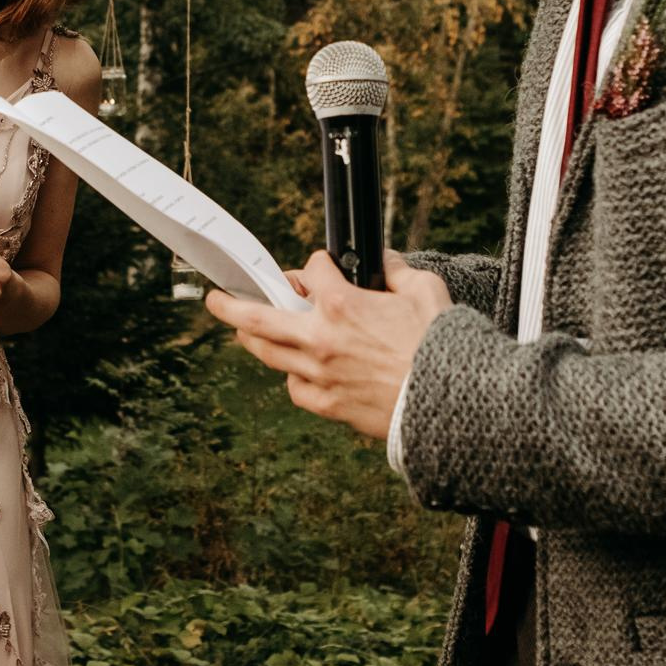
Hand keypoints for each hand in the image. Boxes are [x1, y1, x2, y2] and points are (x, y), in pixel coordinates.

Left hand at [204, 250, 451, 440]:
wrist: (448, 404)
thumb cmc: (440, 346)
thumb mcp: (425, 290)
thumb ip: (397, 270)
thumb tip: (384, 260)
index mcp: (341, 304)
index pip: (310, 271)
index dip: (316, 265)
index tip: (322, 268)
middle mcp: (320, 338)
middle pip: (258, 317)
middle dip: (231, 304)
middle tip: (216, 298)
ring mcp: (319, 374)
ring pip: (268, 353)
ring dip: (253, 338)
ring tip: (245, 332)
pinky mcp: (327, 404)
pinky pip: (294, 388)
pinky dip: (293, 376)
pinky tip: (299, 371)